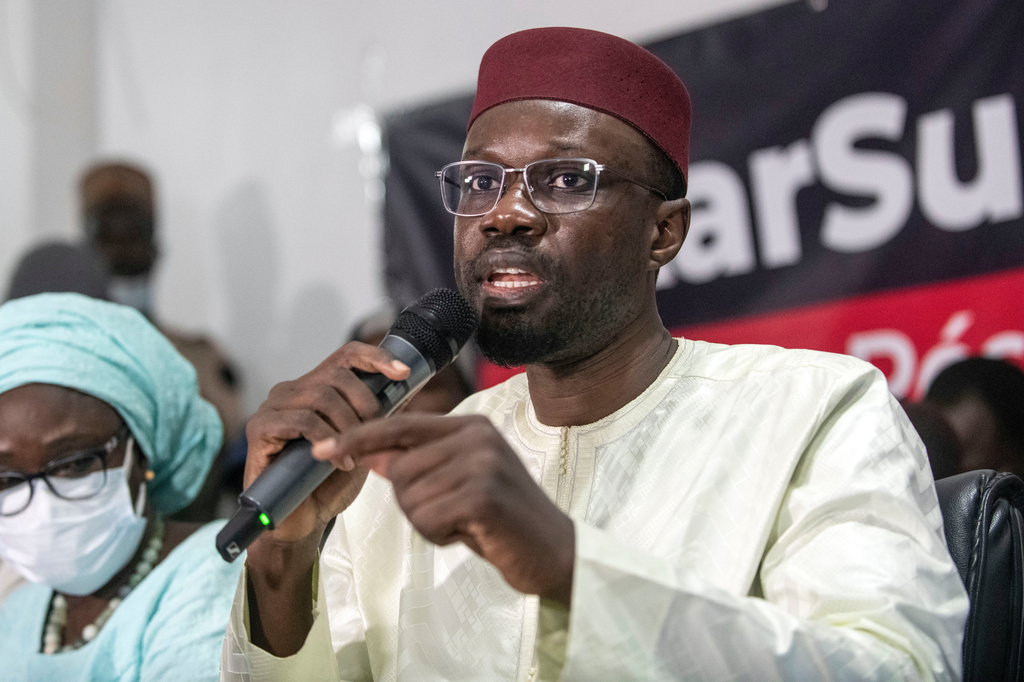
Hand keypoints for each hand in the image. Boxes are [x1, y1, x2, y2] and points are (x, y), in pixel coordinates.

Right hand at [243, 342, 410, 546]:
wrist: (303, 522)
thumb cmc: (330, 484)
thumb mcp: (364, 445)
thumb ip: (380, 416)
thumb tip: (411, 388)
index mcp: (316, 387)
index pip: (347, 355)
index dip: (377, 357)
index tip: (404, 373)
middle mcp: (293, 390)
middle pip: (337, 374)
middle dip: (367, 404)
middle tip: (376, 433)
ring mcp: (273, 406)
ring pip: (321, 396)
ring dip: (348, 426)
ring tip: (357, 456)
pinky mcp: (260, 427)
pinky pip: (301, 420)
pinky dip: (327, 439)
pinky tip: (340, 462)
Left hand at [314, 413, 575, 604]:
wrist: (553, 552)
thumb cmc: (502, 521)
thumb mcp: (459, 485)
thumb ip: (420, 465)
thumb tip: (371, 454)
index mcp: (471, 427)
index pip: (401, 426)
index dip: (359, 438)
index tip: (323, 450)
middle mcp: (477, 436)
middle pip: (400, 470)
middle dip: (415, 503)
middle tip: (455, 515)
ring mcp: (482, 462)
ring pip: (409, 497)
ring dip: (429, 522)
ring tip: (467, 523)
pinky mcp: (483, 494)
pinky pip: (426, 519)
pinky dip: (440, 535)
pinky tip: (472, 533)